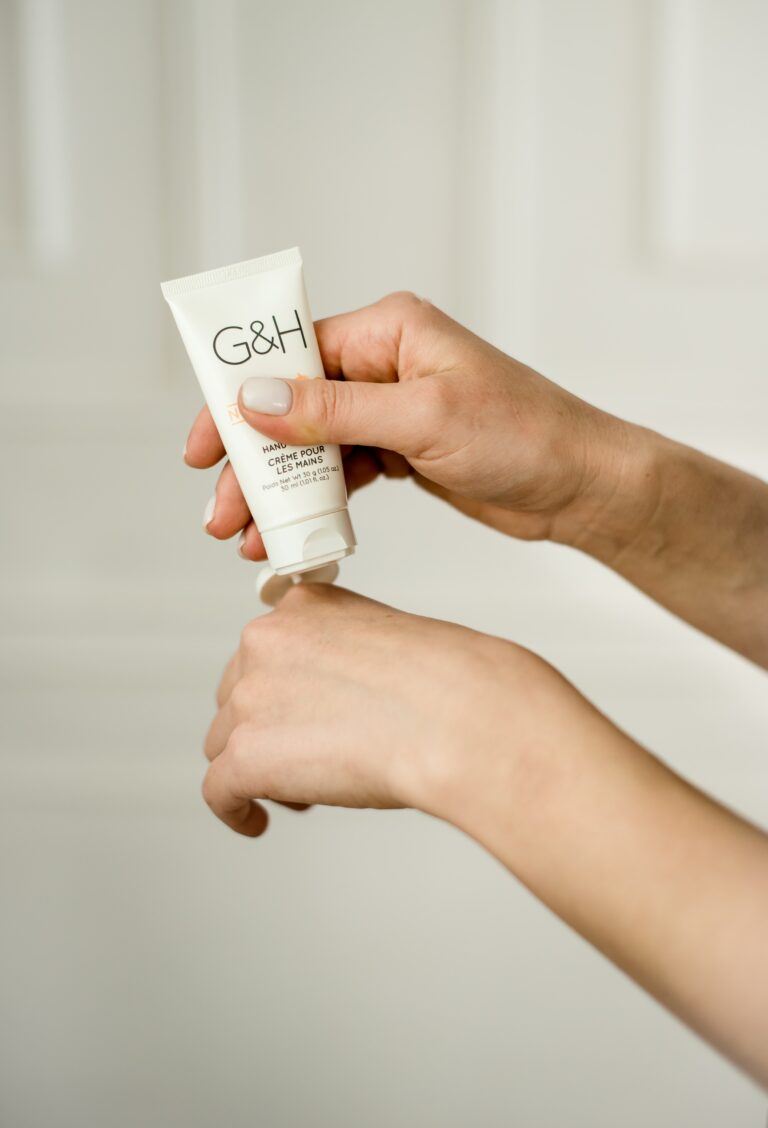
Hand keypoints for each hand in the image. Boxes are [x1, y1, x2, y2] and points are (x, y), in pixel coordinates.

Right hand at [184, 292, 639, 560]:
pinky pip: (342, 473)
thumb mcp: (423, 419)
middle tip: (220, 514)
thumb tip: (254, 401)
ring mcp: (391, 409)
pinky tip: (294, 533)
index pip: (291, 356)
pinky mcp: (401, 450)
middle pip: (292, 407)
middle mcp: (384, 364)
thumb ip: (335, 413)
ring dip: (279, 491)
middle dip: (252, 462)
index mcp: (389, 331)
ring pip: (312, 447)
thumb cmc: (524, 435)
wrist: (580, 487)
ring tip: (250, 539)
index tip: (201, 448)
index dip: (238, 400)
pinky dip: (317, 503)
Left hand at [201, 582, 592, 835]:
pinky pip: (218, 791)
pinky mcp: (247, 754)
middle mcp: (267, 642)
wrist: (457, 716)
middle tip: (310, 756)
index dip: (285, 691)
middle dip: (269, 727)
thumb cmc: (447, 684)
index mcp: (304, 606)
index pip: (268, 652)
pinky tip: (255, 821)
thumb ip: (348, 660)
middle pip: (238, 696)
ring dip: (259, 766)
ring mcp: (251, 697)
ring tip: (305, 790)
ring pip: (226, 741)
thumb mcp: (389, 642)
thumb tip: (338, 704)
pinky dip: (235, 810)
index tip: (304, 712)